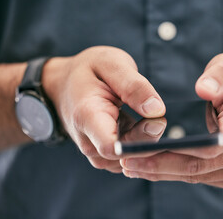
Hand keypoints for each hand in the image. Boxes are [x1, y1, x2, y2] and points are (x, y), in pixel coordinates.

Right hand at [42, 46, 165, 172]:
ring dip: (146, 141)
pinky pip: (129, 159)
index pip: (112, 148)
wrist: (65, 83)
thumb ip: (134, 86)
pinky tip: (140, 125)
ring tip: (143, 115)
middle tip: (156, 112)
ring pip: (131, 160)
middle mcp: (88, 142)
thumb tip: (157, 111)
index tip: (157, 123)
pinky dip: (141, 145)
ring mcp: (95, 153)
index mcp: (87, 117)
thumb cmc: (89, 70)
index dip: (140, 142)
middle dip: (150, 136)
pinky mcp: (105, 157)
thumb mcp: (111, 64)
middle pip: (127, 155)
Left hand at [121, 52, 222, 190]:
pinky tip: (154, 168)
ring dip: (163, 173)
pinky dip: (177, 174)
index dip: (172, 150)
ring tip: (133, 166)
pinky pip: (203, 179)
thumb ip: (221, 74)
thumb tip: (203, 89)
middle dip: (159, 165)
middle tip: (127, 162)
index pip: (209, 144)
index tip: (140, 149)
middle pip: (198, 166)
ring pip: (197, 176)